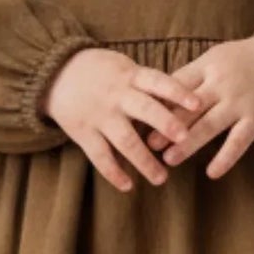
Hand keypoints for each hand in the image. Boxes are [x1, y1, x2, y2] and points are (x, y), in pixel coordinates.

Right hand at [40, 47, 205, 193]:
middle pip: (145, 110)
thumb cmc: (100, 71)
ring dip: (144, 160)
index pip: (159, 82)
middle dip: (166, 124)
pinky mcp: (83, 132)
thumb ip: (148, 83)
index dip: (178, 92)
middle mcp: (117, 96)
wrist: (55, 73)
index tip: (198, 104)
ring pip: (125, 140)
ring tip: (161, 178)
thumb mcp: (124, 67)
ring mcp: (100, 115)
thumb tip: (182, 100)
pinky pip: (100, 155)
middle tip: (185, 139)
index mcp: (130, 76)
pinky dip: (113, 172)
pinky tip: (128, 186)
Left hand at [141, 34, 253, 179]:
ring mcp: (240, 102)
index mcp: (207, 66)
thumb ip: (190, 78)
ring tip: (168, 160)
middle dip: (167, 126)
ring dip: (188, 144)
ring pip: (210, 125)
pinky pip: (239, 141)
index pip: (177, 86)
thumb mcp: (215, 60)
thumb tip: (155, 99)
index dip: (157, 103)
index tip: (139, 118)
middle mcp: (222, 84)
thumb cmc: (242, 62)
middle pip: (189, 107)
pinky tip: (212, 173)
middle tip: (147, 144)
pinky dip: (226, 158)